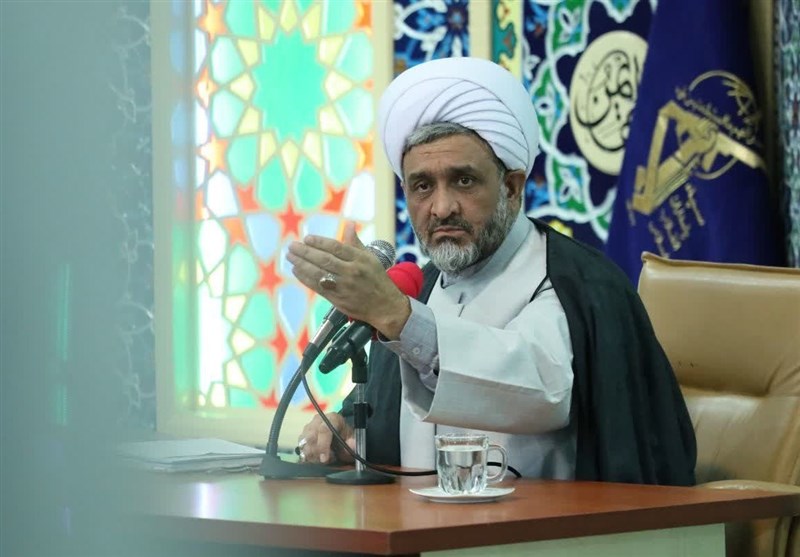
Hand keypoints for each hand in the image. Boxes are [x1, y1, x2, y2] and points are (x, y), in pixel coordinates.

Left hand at [287, 222, 410, 338]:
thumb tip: (349, 223)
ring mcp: (344, 286)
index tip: (306, 238)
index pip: (336, 247)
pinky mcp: (337, 299)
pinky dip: (305, 278)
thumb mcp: (370, 258)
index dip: (319, 242)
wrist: (385, 306)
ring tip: (290, 256)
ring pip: (318, 273)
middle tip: (292, 246)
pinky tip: (296, 270)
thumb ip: (355, 242)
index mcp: (360, 259)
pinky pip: (318, 287)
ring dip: (301, 264)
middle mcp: (351, 272)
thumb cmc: (377, 279)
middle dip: (305, 252)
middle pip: (324, 260)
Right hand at [297, 413, 354, 464]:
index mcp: (332, 418)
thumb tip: (352, 444)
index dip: (323, 445)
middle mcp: (318, 420)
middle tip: (326, 461)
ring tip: (323, 460)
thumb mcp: (353, 441)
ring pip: (304, 443)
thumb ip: (353, 444)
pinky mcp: (302, 436)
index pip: (324, 429)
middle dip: (317, 452)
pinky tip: (316, 459)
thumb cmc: (346, 438)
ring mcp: (308, 427)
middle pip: (311, 437)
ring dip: (312, 455)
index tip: (324, 459)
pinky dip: (307, 456)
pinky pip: (300, 448)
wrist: (340, 436)